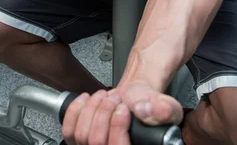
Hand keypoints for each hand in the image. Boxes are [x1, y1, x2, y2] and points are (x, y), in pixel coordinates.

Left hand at [61, 82, 181, 144]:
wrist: (134, 100)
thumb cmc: (149, 107)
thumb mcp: (167, 107)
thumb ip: (163, 109)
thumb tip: (144, 111)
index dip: (117, 127)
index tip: (122, 108)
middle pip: (96, 142)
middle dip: (103, 113)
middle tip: (113, 99)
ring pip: (80, 136)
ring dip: (91, 109)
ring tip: (103, 96)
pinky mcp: (79, 141)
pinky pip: (69, 131)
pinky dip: (75, 111)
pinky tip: (87, 99)